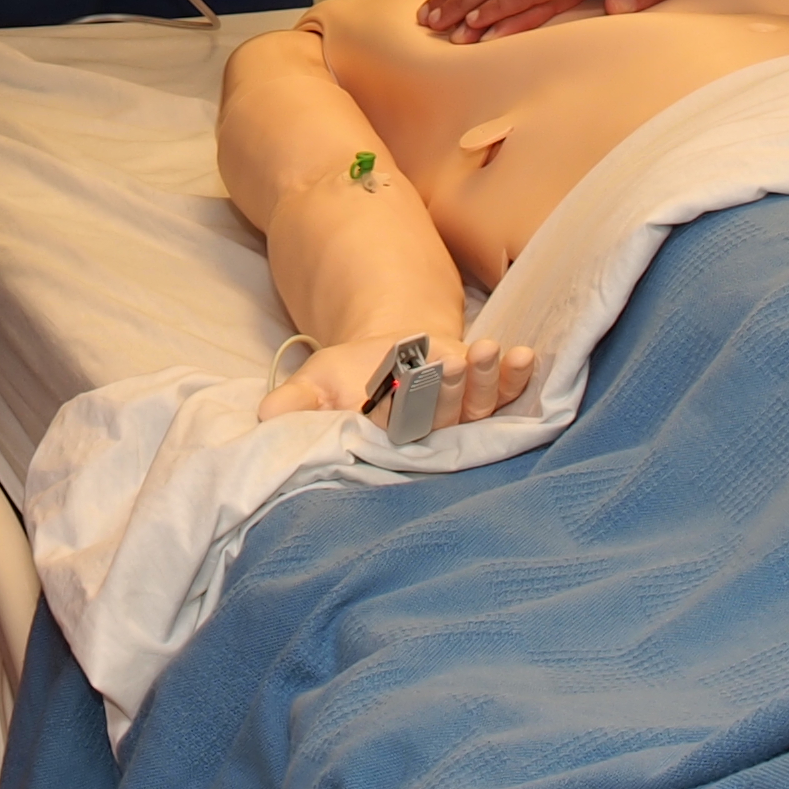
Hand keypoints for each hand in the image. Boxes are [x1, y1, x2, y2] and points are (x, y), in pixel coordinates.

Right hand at [257, 327, 540, 431]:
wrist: (390, 359)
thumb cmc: (350, 377)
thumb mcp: (314, 383)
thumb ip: (294, 403)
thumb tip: (264, 417)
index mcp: (385, 438)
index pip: (396, 426)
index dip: (403, 407)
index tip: (405, 385)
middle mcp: (429, 433)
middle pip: (442, 416)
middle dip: (449, 391)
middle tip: (452, 364)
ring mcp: (461, 416)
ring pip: (477, 406)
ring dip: (485, 380)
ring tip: (489, 349)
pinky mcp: (484, 396)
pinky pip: (505, 394)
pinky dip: (516, 377)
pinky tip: (524, 356)